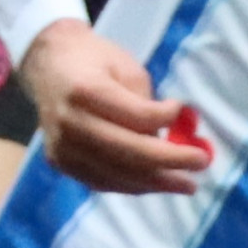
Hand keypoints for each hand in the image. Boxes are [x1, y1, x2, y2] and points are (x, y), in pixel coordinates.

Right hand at [20, 20, 214, 194]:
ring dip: (156, 183)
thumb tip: (172, 140)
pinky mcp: (60, 162)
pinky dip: (133, 185)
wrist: (47, 65)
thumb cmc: (93, 62)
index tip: (184, 112)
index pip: (135, 116)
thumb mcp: (125, 67)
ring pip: (116, 174)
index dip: (165, 119)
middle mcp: (69, 122)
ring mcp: (62, 147)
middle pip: (128, 152)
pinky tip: (156, 183)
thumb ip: (145, 104)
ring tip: (186, 183)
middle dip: (170, 162)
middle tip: (201, 165)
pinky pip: (102, 182)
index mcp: (85, 90)